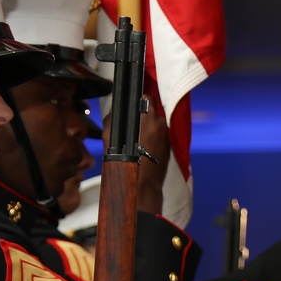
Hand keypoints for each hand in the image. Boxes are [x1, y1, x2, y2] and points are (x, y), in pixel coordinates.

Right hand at [103, 96, 170, 214]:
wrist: (142, 182)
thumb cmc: (125, 160)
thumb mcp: (110, 137)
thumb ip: (112, 118)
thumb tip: (115, 109)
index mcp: (147, 117)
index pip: (146, 97)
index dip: (138, 101)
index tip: (133, 105)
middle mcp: (160, 122)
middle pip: (152, 110)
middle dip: (143, 114)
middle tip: (134, 124)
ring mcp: (166, 133)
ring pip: (157, 122)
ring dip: (149, 126)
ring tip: (139, 138)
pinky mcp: (170, 144)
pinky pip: (161, 134)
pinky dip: (154, 136)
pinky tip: (145, 145)